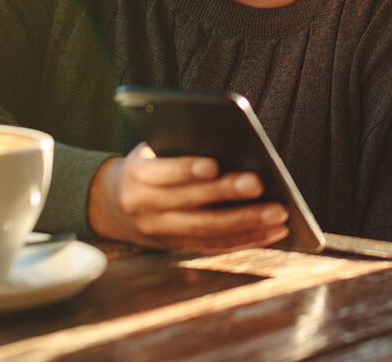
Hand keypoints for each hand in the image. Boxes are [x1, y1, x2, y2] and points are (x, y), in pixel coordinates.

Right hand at [87, 143, 289, 249]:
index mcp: (136, 175)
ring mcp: (160, 232)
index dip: (186, 170)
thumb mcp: (153, 150)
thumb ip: (180, 148)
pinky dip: (246, 239)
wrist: (112, 204)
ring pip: (205, 230)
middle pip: (189, 203)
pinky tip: (274, 231)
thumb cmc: (149, 164)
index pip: (161, 172)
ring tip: (279, 213)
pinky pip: (214, 245)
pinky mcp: (177, 247)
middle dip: (226, 194)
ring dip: (246, 222)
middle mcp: (144, 207)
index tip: (213, 164)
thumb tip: (233, 145)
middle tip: (260, 183)